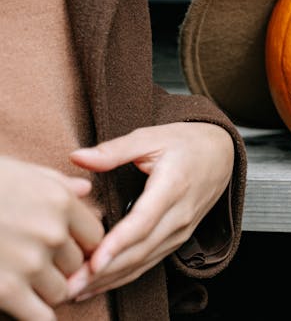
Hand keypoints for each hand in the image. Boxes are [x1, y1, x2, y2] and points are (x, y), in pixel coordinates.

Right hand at [0, 156, 103, 320]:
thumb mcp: (20, 173)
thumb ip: (57, 183)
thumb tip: (85, 188)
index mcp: (60, 202)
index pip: (94, 236)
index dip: (79, 245)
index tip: (61, 248)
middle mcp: (52, 232)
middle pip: (76, 265)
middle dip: (58, 266)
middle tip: (32, 262)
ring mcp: (30, 262)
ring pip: (60, 291)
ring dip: (43, 290)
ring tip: (21, 279)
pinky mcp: (6, 290)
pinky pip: (41, 317)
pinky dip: (35, 315)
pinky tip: (23, 307)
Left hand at [65, 122, 233, 300]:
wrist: (221, 153)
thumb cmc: (186, 142)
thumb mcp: (151, 137)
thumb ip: (114, 150)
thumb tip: (78, 157)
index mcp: (173, 186)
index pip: (144, 221)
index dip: (118, 243)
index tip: (94, 261)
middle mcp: (180, 214)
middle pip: (142, 249)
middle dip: (105, 271)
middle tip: (71, 285)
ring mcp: (182, 229)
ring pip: (145, 261)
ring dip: (111, 278)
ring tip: (78, 290)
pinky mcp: (179, 237)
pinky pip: (151, 261)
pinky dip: (125, 275)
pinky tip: (101, 282)